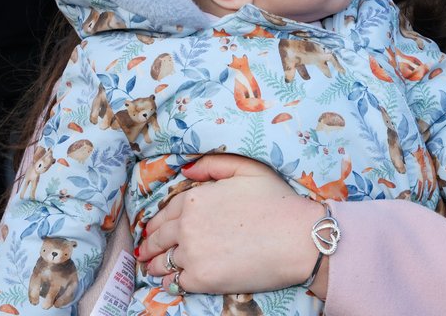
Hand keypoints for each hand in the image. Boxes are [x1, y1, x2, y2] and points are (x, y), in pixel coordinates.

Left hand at [138, 154, 325, 295]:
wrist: (298, 239)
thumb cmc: (278, 203)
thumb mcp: (249, 170)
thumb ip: (214, 164)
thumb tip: (185, 169)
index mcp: (196, 198)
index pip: (165, 211)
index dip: (158, 220)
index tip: (154, 228)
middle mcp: (187, 226)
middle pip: (158, 237)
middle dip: (150, 243)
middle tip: (146, 249)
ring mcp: (192, 254)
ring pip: (161, 261)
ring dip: (154, 263)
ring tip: (153, 266)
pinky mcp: (200, 279)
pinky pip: (174, 282)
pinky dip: (170, 281)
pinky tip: (171, 279)